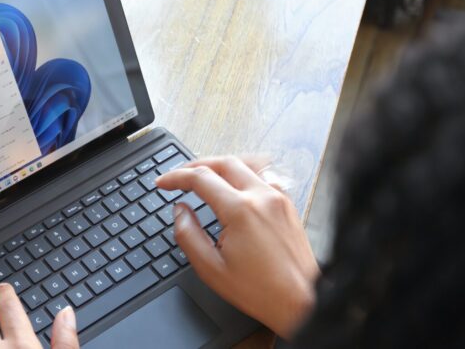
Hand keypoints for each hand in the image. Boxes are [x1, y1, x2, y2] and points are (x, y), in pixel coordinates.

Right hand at [156, 156, 318, 338]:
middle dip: (196, 165)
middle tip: (179, 176)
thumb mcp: (211, 269)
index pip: (201, 178)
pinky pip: (264, 175)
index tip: (163, 183)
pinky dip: (244, 173)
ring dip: (221, 165)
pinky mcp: (288, 205)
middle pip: (224, 162)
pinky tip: (236, 184)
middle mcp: (262, 197)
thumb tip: (180, 211)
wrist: (301, 301)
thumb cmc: (261, 290)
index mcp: (240, 210)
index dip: (176, 177)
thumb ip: (189, 235)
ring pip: (246, 164)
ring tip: (205, 174)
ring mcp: (278, 198)